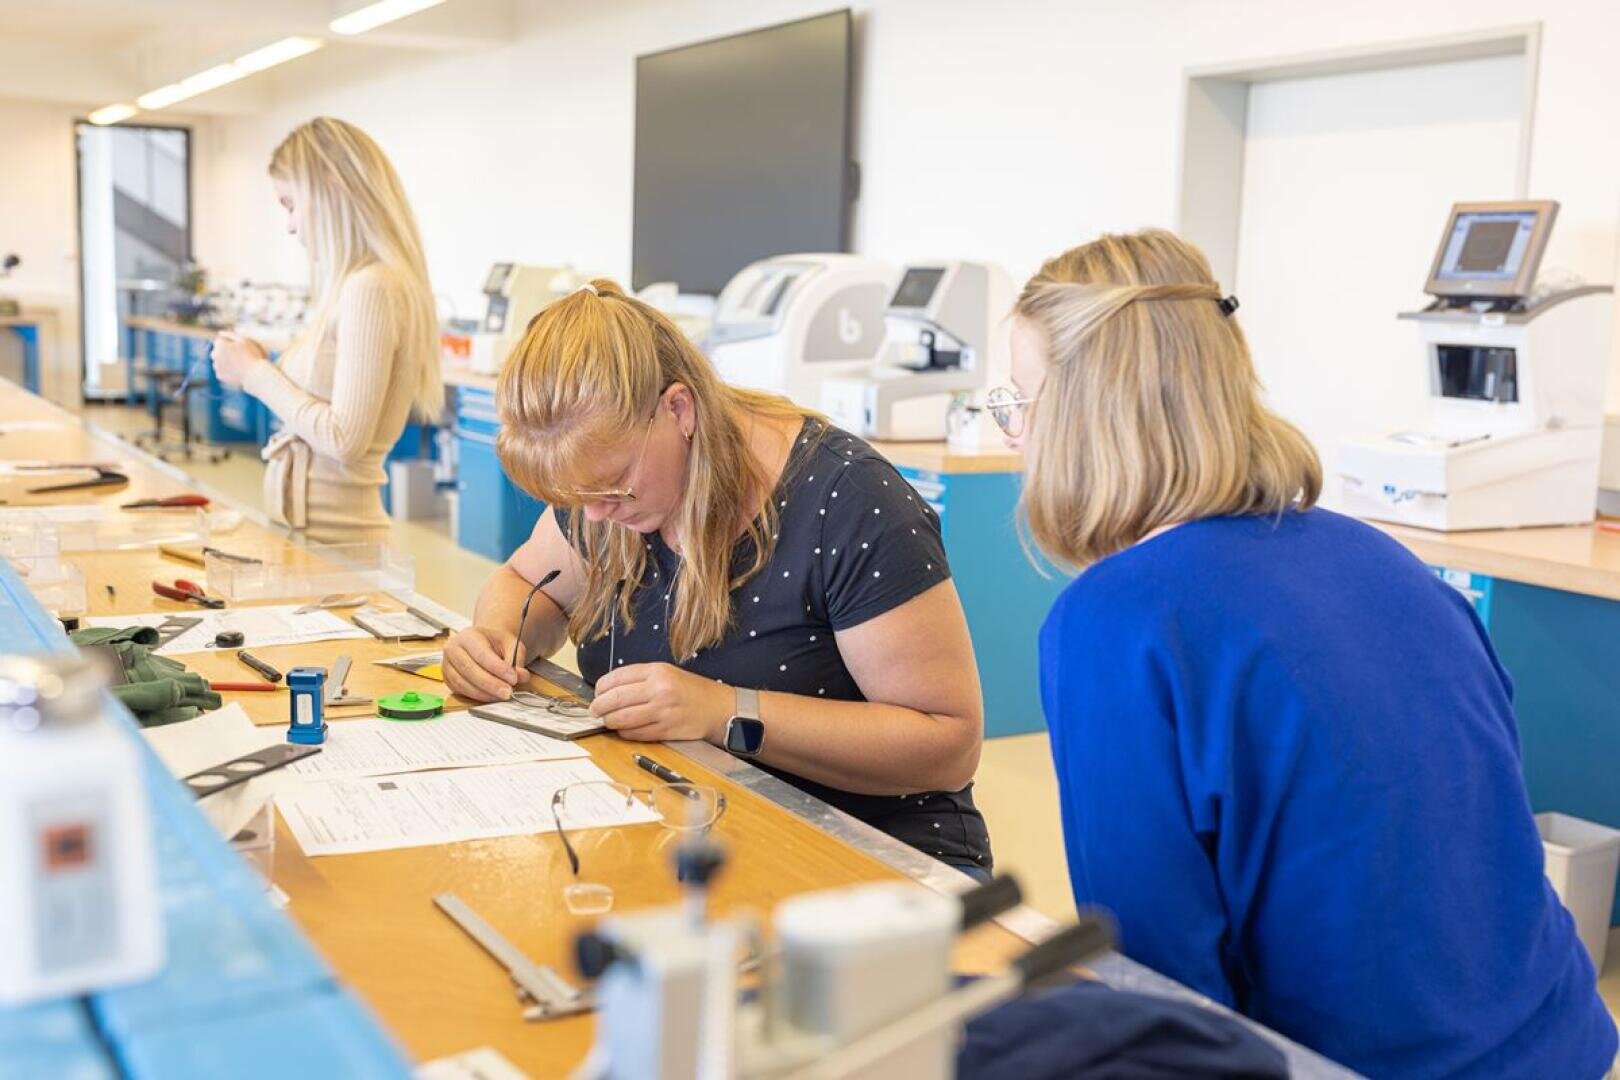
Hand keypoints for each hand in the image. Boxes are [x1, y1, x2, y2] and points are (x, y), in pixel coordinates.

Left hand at [210, 331, 267, 386]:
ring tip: (239, 364)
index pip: (220, 341)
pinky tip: (237, 371)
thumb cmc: (252, 355)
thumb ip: (231, 335)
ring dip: (225, 361)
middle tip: (239, 356)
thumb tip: (220, 333)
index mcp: (220, 345)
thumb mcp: (244, 340)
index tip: (240, 348)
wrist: (255, 375)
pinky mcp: (220, 376)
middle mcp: (215, 355)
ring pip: (219, 361)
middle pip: (217, 351)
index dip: (230, 344)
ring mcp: (216, 366)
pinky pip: (222, 371)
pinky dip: (227, 371)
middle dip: (225, 352)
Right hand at [443, 626, 526, 701]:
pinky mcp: (448, 679)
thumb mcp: (510, 644)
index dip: (498, 669)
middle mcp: (453, 649)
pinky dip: (477, 696)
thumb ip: (516, 659)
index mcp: (468, 636)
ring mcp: (447, 665)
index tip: (513, 678)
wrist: (483, 642)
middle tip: (508, 692)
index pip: (482, 654)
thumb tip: (521, 676)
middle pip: (470, 670)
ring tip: (502, 695)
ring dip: (484, 693)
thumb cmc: (494, 642)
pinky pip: (461, 691)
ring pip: (464, 683)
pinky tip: (491, 696)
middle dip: (491, 684)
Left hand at [591, 662, 731, 742]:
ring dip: (609, 721)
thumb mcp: (667, 673)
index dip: (600, 688)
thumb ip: (639, 679)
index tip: (597, 694)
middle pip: (614, 699)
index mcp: (657, 671)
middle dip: (598, 707)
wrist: (719, 708)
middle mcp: (659, 689)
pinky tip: (623, 729)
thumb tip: (609, 691)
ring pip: (621, 719)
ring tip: (607, 720)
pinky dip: (624, 732)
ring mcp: (662, 711)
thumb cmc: (691, 691)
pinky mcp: (665, 730)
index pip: (616, 678)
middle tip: (594, 711)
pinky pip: (635, 733)